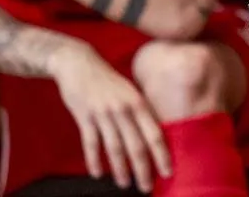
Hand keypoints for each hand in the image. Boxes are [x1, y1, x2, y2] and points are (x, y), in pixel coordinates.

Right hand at [50, 44, 171, 192]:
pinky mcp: (84, 117)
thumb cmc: (108, 80)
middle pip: (136, 145)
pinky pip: (91, 144)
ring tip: (125, 184)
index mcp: (138, 102)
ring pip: (114, 148)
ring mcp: (103, 114)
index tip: (168, 172)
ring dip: (120, 170)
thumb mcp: (130, 91)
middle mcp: (123, 109)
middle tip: (147, 188)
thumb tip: (154, 135)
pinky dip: (94, 161)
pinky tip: (97, 174)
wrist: (79, 64)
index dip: (162, 155)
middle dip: (143, 170)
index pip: (154, 134)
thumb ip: (140, 111)